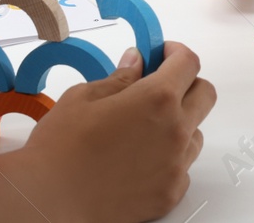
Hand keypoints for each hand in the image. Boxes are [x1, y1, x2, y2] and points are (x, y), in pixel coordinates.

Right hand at [13, 41, 214, 222]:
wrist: (49, 201)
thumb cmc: (60, 149)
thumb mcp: (84, 97)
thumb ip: (120, 78)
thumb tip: (137, 62)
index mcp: (156, 99)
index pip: (188, 63)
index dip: (175, 53)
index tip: (162, 54)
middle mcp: (175, 131)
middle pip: (205, 94)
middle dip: (186, 83)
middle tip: (158, 86)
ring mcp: (176, 166)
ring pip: (195, 133)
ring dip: (179, 123)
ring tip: (143, 129)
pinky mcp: (170, 194)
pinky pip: (182, 167)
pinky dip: (169, 158)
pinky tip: (139, 159)